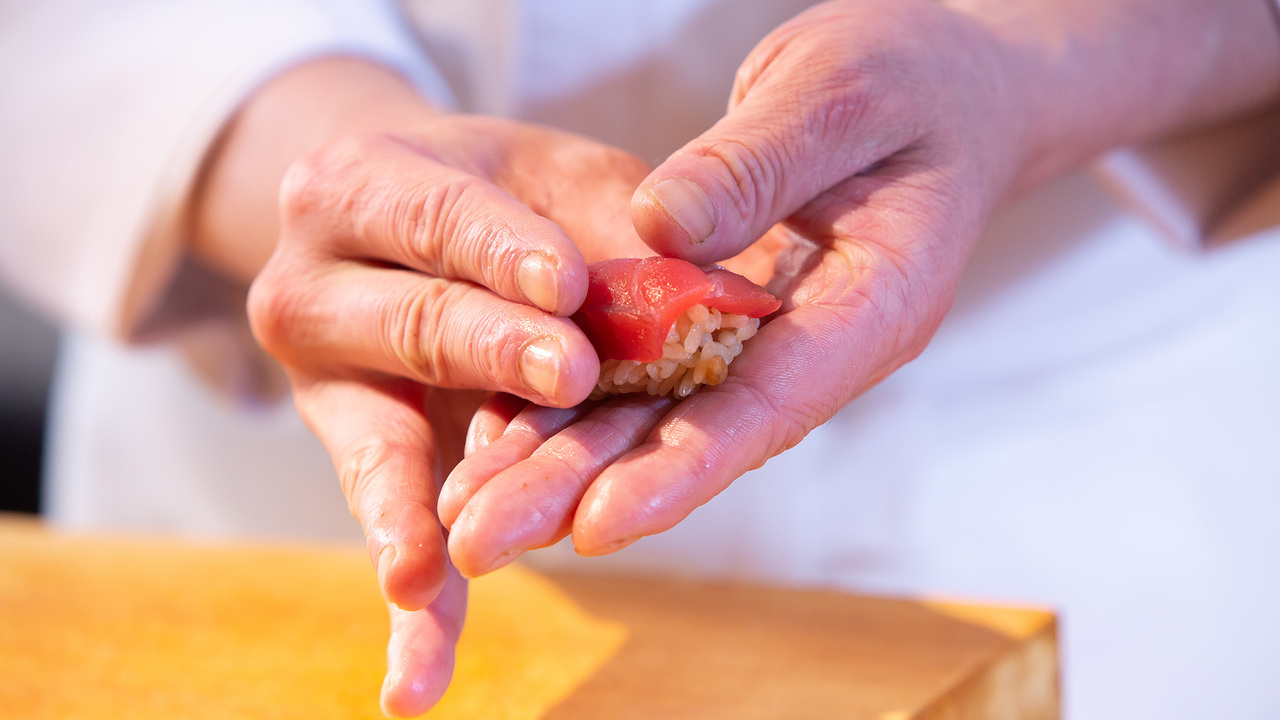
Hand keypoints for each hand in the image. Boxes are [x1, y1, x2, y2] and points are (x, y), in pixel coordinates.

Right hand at [192, 59, 653, 715]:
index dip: (500, 249)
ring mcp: (326, 384)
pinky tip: (415, 685)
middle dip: (493, 352)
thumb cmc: (502, 197)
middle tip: (570, 373)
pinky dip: (411, 611)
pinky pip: (384, 539)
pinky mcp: (357, 460)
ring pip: (384, 448)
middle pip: (416, 326)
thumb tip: (721, 293)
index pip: (436, 214)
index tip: (569, 281)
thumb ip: (614, 230)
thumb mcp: (553, 178)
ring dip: (432, 504)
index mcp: (358, 186)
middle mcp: (313, 286)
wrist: (400, 222)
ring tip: (450, 560)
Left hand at [438, 0, 1036, 574]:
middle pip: (695, 434)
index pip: (773, 402)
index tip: (598, 524)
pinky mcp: (722, 317)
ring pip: (657, 416)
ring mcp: (766, 338)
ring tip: (469, 519)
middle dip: (586, 491)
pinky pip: (643, 369)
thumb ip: (756, 161)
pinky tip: (498, 442)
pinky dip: (572, 404)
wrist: (946, 87)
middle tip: (482, 544)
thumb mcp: (839, 94)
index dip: (685, 467)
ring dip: (562, 468)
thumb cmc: (913, 78)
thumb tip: (657, 229)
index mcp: (874, 304)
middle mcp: (816, 344)